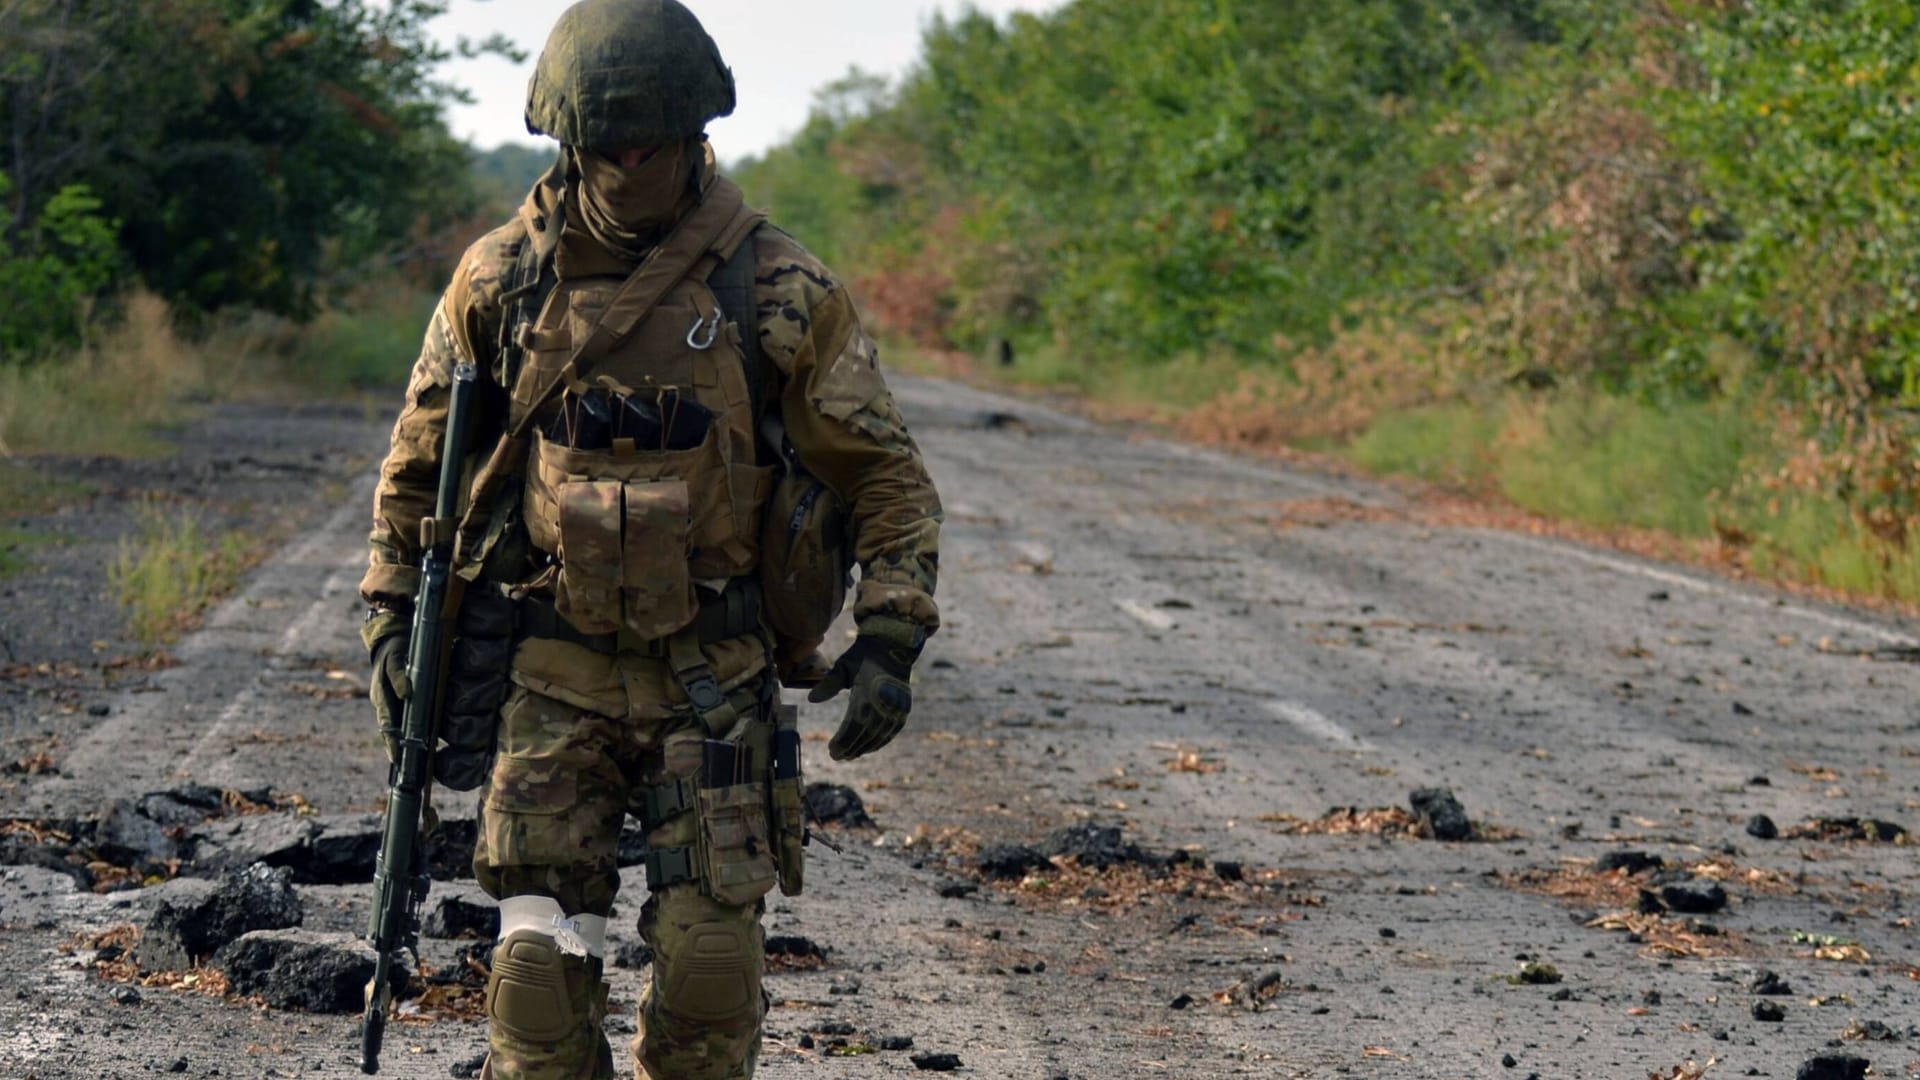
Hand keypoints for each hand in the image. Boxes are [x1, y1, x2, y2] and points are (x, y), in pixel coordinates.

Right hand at [369, 631, 411, 761]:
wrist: (392, 641)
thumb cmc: (395, 651)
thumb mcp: (396, 659)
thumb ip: (399, 676)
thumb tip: (406, 694)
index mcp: (382, 698)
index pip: (387, 726)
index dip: (393, 743)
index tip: (399, 759)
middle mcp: (385, 706)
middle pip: (391, 735)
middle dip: (399, 754)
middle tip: (409, 775)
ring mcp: (392, 706)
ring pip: (397, 732)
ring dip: (405, 750)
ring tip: (417, 771)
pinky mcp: (401, 704)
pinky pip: (404, 724)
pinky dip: (411, 738)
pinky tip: (424, 750)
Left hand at [807, 617, 926, 760]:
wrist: (893, 645)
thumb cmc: (863, 656)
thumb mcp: (843, 666)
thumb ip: (828, 685)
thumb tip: (811, 700)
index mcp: (868, 692)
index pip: (853, 724)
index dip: (842, 741)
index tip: (831, 750)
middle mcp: (885, 702)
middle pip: (866, 733)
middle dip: (851, 747)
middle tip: (837, 757)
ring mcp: (897, 706)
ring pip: (880, 735)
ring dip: (865, 747)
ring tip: (850, 755)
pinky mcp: (904, 707)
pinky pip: (892, 731)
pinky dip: (880, 741)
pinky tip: (868, 748)